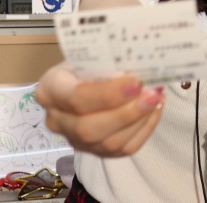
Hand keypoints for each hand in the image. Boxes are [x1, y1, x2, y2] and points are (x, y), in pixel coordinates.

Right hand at [35, 63, 165, 156]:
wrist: (84, 78)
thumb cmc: (88, 62)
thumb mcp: (90, 54)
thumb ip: (108, 60)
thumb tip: (140, 61)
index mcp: (50, 89)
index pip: (76, 98)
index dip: (107, 94)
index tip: (135, 82)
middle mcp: (56, 119)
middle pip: (89, 127)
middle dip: (126, 113)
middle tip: (151, 94)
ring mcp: (74, 140)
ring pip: (108, 143)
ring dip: (138, 121)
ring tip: (156, 99)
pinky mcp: (95, 151)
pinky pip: (123, 149)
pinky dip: (144, 130)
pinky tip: (154, 110)